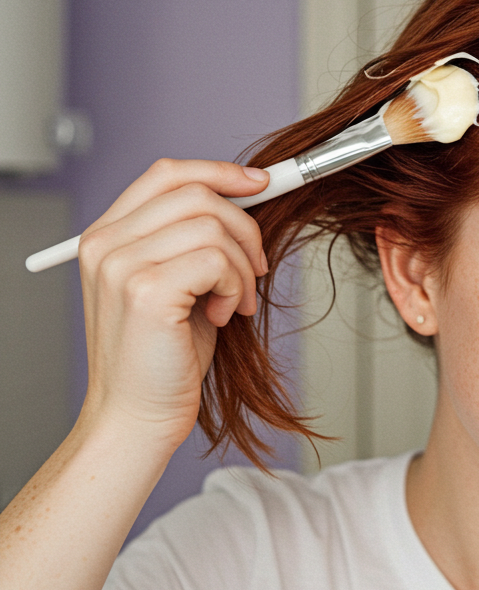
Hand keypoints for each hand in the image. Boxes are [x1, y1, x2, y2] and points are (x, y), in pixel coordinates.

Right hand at [77, 159, 269, 448]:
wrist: (137, 417)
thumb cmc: (162, 359)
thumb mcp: (179, 286)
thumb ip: (195, 243)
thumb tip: (246, 202)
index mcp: (108, 237)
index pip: (167, 174)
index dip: (219, 172)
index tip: (261, 184)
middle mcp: (107, 244)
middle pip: (196, 193)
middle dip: (245, 228)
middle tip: (257, 269)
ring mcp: (122, 265)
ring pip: (213, 226)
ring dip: (243, 267)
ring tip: (234, 302)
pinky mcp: (147, 291)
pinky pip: (217, 259)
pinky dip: (236, 285)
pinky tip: (222, 315)